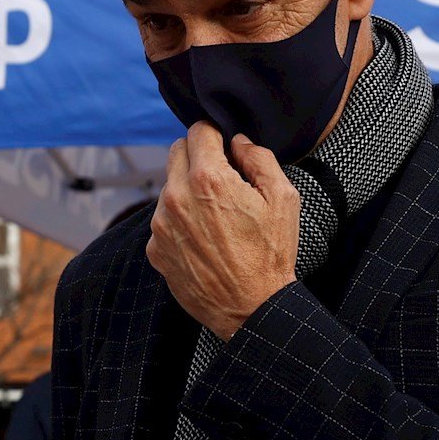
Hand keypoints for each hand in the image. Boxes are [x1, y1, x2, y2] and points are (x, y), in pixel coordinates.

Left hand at [146, 124, 298, 337]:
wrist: (252, 308)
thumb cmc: (271, 255)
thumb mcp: (283, 199)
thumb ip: (259, 158)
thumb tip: (238, 142)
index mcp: (208, 180)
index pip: (198, 131)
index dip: (215, 135)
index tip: (224, 147)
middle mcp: (177, 198)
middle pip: (176, 152)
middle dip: (198, 156)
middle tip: (221, 178)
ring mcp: (162, 226)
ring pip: (169, 187)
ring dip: (187, 190)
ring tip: (215, 216)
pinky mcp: (155, 249)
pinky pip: (164, 220)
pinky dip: (180, 221)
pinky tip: (204, 239)